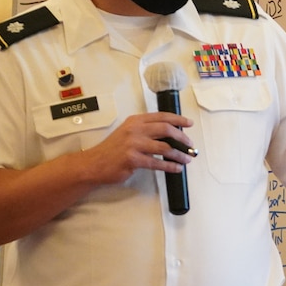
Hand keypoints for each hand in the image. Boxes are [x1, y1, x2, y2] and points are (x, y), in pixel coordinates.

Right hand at [80, 111, 195, 184]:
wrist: (94, 163)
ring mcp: (134, 144)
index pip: (161, 116)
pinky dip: (170, 166)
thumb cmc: (112, 150)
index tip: (189, 123)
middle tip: (190, 145)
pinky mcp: (133, 159)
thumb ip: (145, 130)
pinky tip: (176, 168)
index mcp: (135, 121)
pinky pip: (157, 163)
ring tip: (187, 159)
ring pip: (165, 148)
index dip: (178, 119)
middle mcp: (135, 130)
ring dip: (179, 154)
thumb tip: (169, 135)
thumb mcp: (127, 132)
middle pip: (166, 129)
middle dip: (182, 137)